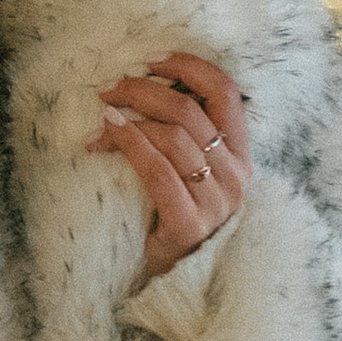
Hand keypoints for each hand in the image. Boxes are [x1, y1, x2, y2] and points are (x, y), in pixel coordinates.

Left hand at [90, 50, 249, 288]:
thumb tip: (139, 87)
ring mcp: (217, 202)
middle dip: (144, 89)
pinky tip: (106, 134)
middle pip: (191, 110)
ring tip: (101, 115)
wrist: (169, 282)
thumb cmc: (171, 220)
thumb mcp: (186, 173)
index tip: (151, 58)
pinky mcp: (191, 224)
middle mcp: (236, 176)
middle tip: (109, 87)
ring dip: (130, 117)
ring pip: (174, 137)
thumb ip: (179, 136)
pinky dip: (129, 144)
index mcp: (240, 157)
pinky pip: (158, 170)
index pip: (226, 92)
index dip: (190, 66)